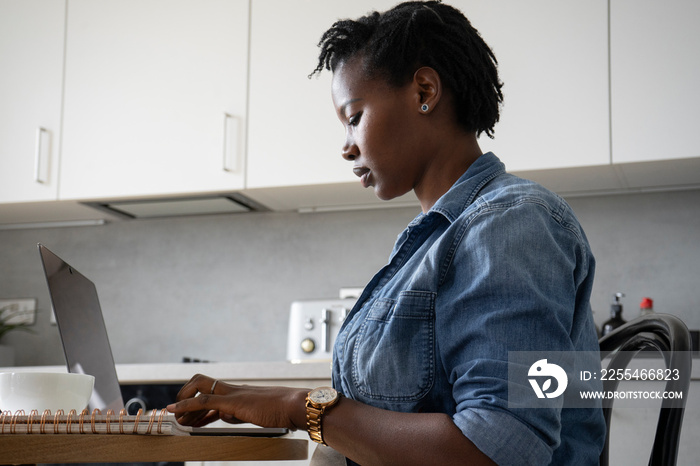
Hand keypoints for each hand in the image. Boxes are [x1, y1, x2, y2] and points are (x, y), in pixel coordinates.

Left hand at [166, 373, 308, 430]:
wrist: (295, 406)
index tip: (187, 417)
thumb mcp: (258, 415)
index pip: (212, 393)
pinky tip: (175, 411)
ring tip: (175, 417)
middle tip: (180, 414)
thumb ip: (241, 414)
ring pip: (199, 386)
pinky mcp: (233, 401)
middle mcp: (234, 389)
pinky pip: (204, 400)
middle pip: (201, 381)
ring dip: (183, 401)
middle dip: (185, 395)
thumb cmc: (283, 412)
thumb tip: (227, 416)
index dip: (195, 405)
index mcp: (240, 393)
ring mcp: (233, 393)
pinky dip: (186, 405)